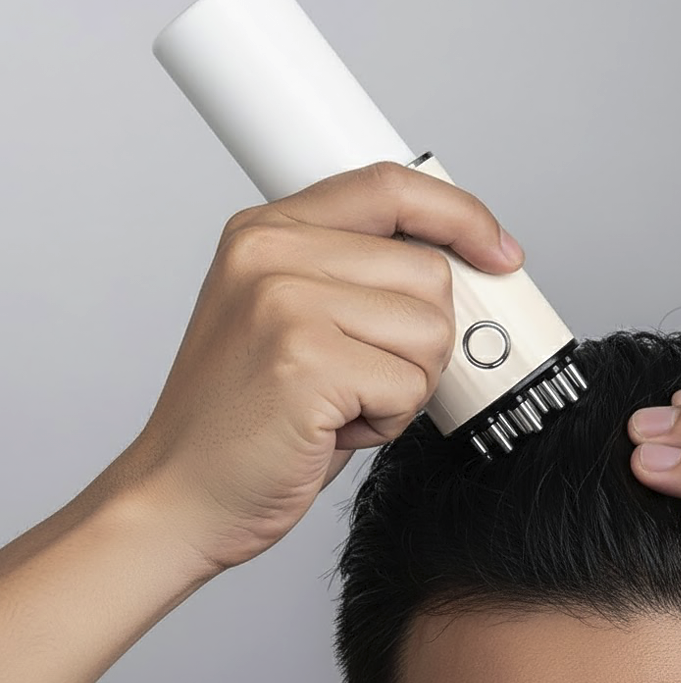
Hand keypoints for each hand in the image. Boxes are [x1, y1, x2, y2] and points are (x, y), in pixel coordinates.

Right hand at [105, 161, 523, 571]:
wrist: (181, 494)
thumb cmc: (242, 420)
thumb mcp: (289, 321)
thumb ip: (357, 279)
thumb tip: (458, 271)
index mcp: (265, 233)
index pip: (390, 188)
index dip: (460, 215)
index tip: (497, 250)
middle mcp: (270, 255)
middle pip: (428, 272)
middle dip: (421, 341)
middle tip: (366, 376)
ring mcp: (285, 304)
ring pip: (431, 330)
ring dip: (405, 384)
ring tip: (342, 403)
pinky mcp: (305, 360)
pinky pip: (410, 386)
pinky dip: (388, 421)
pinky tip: (334, 428)